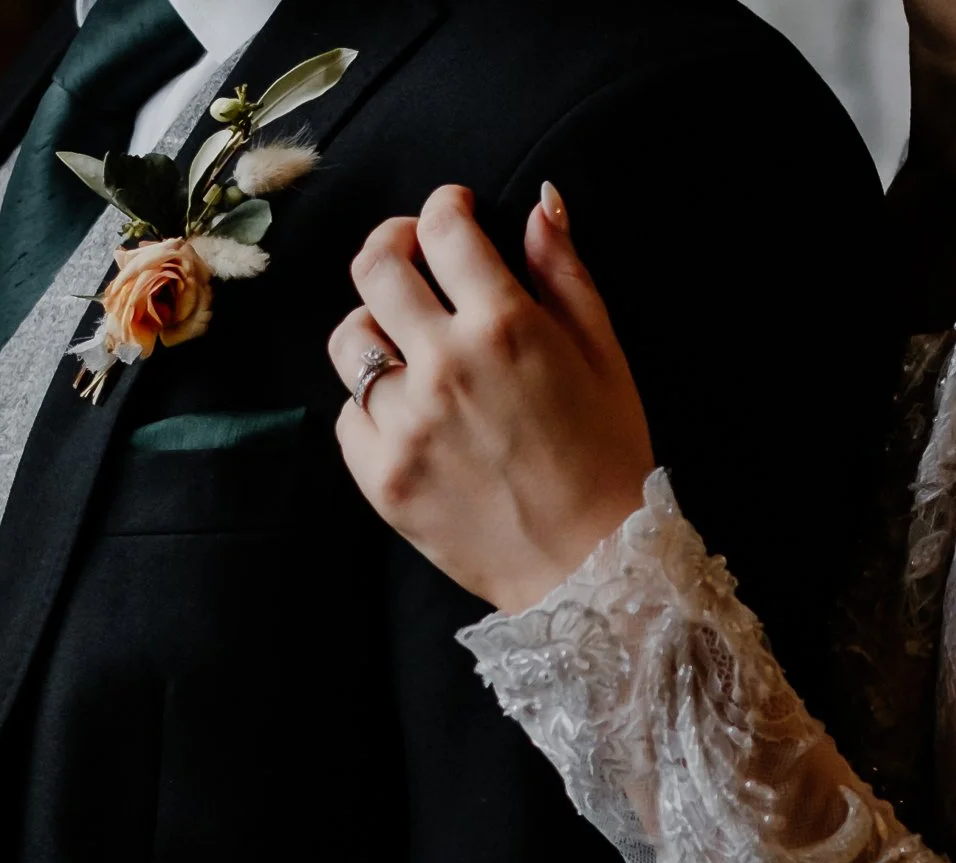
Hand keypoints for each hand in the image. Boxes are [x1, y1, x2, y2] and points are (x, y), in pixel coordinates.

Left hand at [329, 183, 656, 612]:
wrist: (589, 566)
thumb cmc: (607, 458)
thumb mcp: (606, 356)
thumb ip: (566, 273)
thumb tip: (539, 203)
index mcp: (504, 326)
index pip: (443, 229)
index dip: (445, 207)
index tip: (453, 212)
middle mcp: (443, 366)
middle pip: (375, 267)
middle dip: (392, 243)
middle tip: (411, 252)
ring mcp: (403, 423)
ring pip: (351, 340)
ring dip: (376, 326)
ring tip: (407, 343)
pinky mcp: (380, 474)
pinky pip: (347, 415)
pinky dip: (371, 406)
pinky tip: (411, 416)